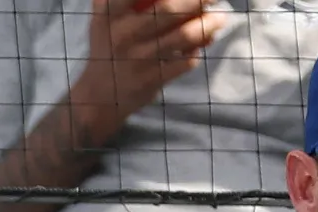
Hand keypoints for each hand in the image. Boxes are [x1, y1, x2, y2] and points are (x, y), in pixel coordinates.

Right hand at [69, 0, 227, 142]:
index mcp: (108, 12)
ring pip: (182, 36)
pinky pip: (185, 61)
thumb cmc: (109, 46)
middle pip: (168, 8)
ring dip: (208, 25)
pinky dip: (199, 50)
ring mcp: (137, 58)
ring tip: (219, 19)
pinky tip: (203, 43)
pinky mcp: (151, 80)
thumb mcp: (104, 16)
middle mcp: (121, 34)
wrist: (98, 96)